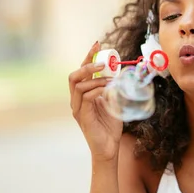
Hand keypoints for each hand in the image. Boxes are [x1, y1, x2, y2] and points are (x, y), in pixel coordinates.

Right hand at [69, 41, 122, 161]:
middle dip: (87, 64)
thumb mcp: (113, 103)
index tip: (98, 44)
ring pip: (78, 85)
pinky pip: (85, 97)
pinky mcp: (82, 116)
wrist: (108, 148)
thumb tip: (120, 73)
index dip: (88, 56)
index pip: (81, 71)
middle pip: (74, 75)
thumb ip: (113, 89)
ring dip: (94, 78)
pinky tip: (107, 89)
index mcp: (83, 95)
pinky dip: (96, 90)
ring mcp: (77, 108)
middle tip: (102, 61)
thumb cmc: (110, 127)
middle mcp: (76, 100)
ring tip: (109, 78)